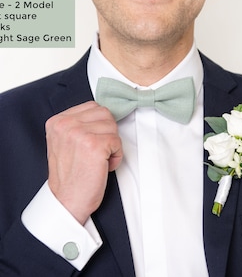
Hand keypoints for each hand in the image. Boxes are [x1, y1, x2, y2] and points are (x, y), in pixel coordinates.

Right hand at [46, 101, 122, 224]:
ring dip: (112, 145)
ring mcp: (80, 133)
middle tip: (98, 152)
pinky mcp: (94, 145)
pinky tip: (104, 166)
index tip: (94, 141)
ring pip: (113, 127)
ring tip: (100, 160)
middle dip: (107, 133)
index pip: (92, 107)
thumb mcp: (64, 143)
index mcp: (57, 121)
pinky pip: (118, 142)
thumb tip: (102, 116)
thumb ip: (78, 125)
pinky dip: (117, 156)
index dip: (100, 125)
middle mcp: (66, 124)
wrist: (67, 201)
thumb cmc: (70, 175)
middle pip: (105, 114)